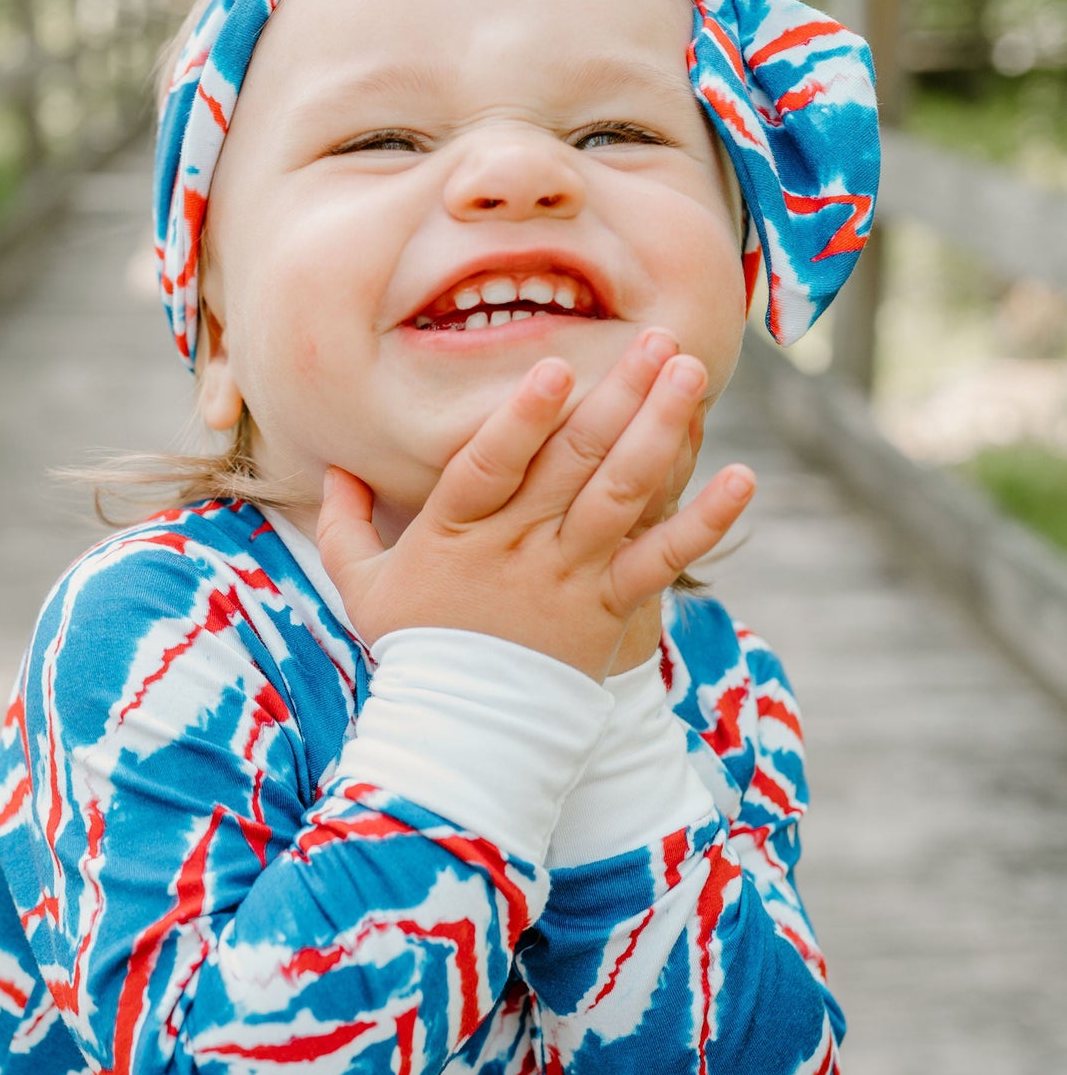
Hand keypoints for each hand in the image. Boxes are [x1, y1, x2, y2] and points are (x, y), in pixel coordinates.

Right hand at [316, 330, 754, 681]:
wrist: (465, 735)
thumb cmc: (415, 648)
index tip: (553, 367)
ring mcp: (569, 577)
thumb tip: (332, 468)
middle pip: (572, 463)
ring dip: (662, 429)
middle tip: (656, 340)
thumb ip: (343, 522)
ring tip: (691, 375)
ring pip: (622, 494)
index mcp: (455, 532)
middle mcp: (517, 548)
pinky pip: (663, 559)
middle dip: (617, 394)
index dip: (521, 418)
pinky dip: (705, 520)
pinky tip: (742, 479)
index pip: (488, 466)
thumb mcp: (362, 585)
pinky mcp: (610, 609)